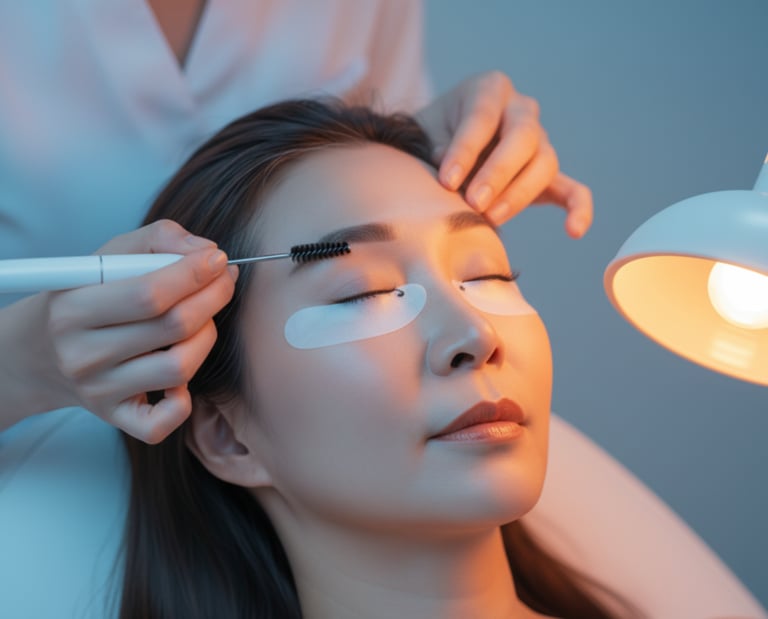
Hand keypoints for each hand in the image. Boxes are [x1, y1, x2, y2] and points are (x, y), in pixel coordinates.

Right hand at [3, 220, 236, 442]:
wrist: (42, 350)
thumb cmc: (89, 294)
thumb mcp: (110, 255)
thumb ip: (159, 239)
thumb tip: (206, 252)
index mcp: (73, 308)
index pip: (150, 293)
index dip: (195, 273)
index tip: (218, 259)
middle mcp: (82, 354)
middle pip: (173, 327)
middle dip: (213, 298)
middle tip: (223, 282)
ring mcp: (99, 391)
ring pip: (179, 368)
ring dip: (206, 338)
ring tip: (203, 321)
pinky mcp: (115, 417)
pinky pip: (162, 422)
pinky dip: (183, 401)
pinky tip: (180, 375)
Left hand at [416, 71, 592, 236]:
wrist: (442, 144)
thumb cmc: (433, 135)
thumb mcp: (426, 131)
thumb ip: (436, 146)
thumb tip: (448, 168)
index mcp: (490, 89)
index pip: (482, 118)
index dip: (465, 151)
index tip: (446, 182)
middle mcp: (521, 110)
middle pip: (523, 137)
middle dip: (498, 174)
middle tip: (473, 203)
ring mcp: (539, 142)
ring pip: (544, 163)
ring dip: (518, 194)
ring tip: (490, 218)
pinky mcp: (547, 175)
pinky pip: (572, 190)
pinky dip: (578, 209)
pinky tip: (574, 231)